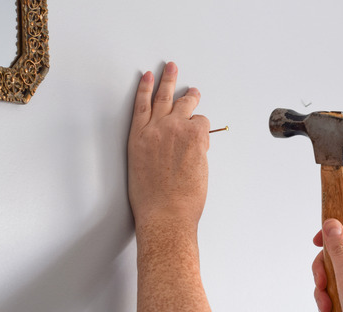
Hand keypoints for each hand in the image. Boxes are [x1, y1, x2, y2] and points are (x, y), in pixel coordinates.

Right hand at [128, 62, 210, 230]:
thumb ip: (153, 151)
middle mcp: (155, 129)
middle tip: (172, 67)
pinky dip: (204, 129)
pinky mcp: (195, 135)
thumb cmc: (152, 201)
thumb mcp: (141, 171)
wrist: (165, 213)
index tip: (147, 77)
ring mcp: (175, 129)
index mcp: (138, 139)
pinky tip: (202, 137)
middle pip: (163, 96)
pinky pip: (203, 122)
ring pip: (186, 104)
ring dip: (191, 97)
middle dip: (168, 79)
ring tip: (194, 93)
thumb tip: (169, 147)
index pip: (141, 105)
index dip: (144, 88)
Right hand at [311, 218, 342, 311]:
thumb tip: (332, 224)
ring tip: (326, 306)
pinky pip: (338, 289)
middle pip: (338, 251)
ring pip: (334, 273)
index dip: (335, 229)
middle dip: (324, 269)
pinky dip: (330, 300)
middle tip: (322, 283)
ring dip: (324, 289)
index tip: (318, 241)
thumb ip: (339, 250)